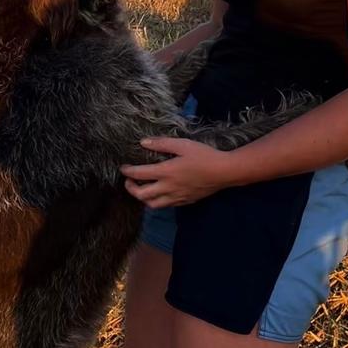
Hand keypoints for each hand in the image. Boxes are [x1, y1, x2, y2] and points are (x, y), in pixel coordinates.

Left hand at [120, 138, 234, 206]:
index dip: (128, 172)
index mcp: (166, 172)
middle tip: (129, 181)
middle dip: (131, 188)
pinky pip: (166, 205)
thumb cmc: (204, 155)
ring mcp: (177, 197)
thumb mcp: (182, 144)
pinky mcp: (185, 201)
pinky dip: (157, 201)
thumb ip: (162, 144)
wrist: (224, 172)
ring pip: (153, 205)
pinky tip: (159, 193)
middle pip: (142, 195)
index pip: (140, 174)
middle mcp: (168, 188)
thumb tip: (143, 142)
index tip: (123, 168)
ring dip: (143, 198)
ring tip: (142, 190)